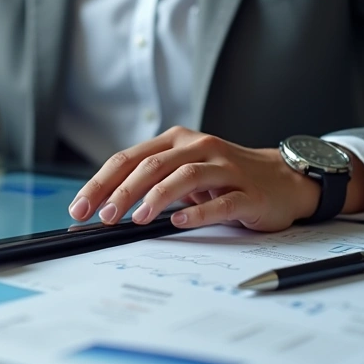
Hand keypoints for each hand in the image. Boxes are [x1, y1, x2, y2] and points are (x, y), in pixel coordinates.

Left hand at [67, 126, 363, 231]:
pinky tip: (179, 223)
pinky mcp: (248, 193)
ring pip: (184, 176)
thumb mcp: (185, 171)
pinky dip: (198, 212)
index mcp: (178, 141)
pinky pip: (221, 201)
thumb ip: (151, 179)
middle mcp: (200, 147)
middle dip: (122, 191)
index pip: (129, 157)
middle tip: (103, 216)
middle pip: (152, 164)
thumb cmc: (227, 177)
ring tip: (136, 218)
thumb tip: (105, 205)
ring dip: (156, 197)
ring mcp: (226, 168)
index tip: (79, 208)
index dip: (100, 183)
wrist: (284, 180)